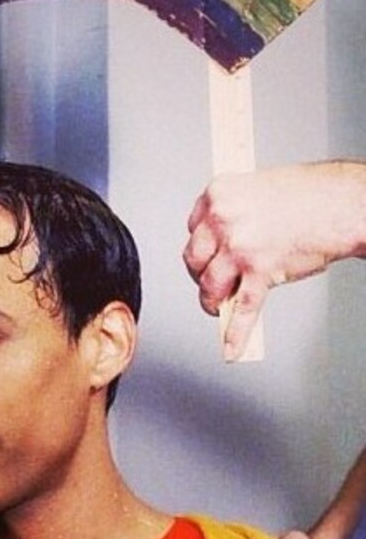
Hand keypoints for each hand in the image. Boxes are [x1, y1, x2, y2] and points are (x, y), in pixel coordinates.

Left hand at [183, 162, 365, 358]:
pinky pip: (241, 309)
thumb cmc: (310, 195)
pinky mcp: (259, 270)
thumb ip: (235, 215)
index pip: (193, 227)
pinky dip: (235, 332)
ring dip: (212, 300)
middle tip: (211, 282)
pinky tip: (231, 347)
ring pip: (210, 284)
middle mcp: (222, 218)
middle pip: (194, 257)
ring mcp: (238, 246)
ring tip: (219, 306)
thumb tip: (224, 249)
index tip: (205, 256)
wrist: (344, 204)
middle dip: (201, 273)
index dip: (202, 245)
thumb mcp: (257, 190)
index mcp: (218, 193)